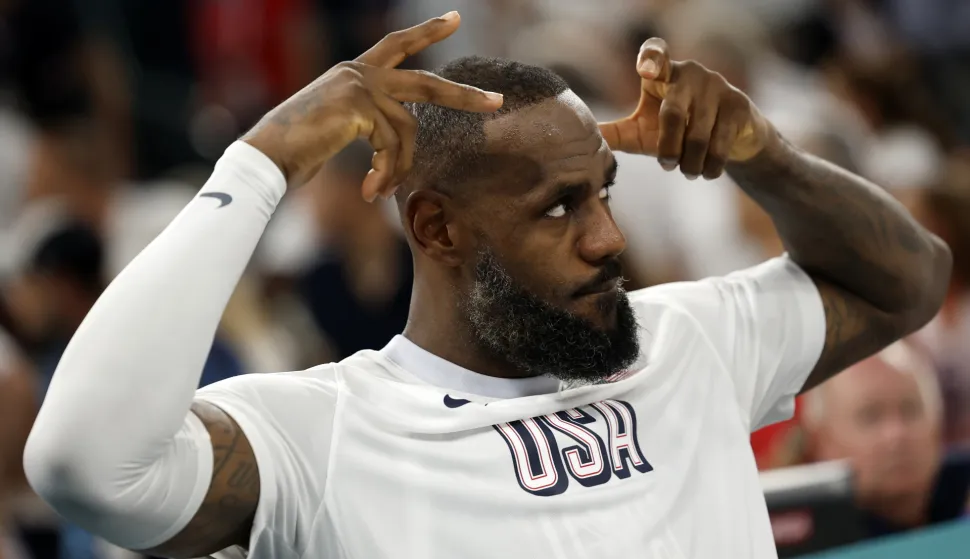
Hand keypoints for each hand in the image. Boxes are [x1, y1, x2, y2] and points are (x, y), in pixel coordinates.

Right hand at [242, 12, 503, 199]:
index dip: (426, 31)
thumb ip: (368, 126)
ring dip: (398, 168)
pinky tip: (369, 191)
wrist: (265, 157)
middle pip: (426, 83)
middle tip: (496, 101)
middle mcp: (358, 72)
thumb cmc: (294, 151)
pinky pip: (391, 146)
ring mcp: (359, 86)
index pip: (397, 46)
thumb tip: (393, 148)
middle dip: (464, 96)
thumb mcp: (336, 132)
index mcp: (353, 72)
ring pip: (407, 131)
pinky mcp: (358, 105)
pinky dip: (386, 173)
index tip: (453, 18)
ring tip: (379, 191)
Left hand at [598, 38, 772, 179]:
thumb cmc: (675, 131)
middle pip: (672, 114)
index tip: (646, 70)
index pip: (656, 52)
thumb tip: (581, 140)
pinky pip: (721, 142)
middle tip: (667, 166)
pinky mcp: (738, 105)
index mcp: (663, 73)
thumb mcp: (642, 131)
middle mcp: (690, 73)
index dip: (652, 57)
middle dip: (668, 148)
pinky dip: (711, 165)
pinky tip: (708, 172)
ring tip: (688, 172)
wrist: (729, 138)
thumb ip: (615, 133)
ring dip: (690, 163)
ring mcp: (717, 86)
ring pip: (698, 135)